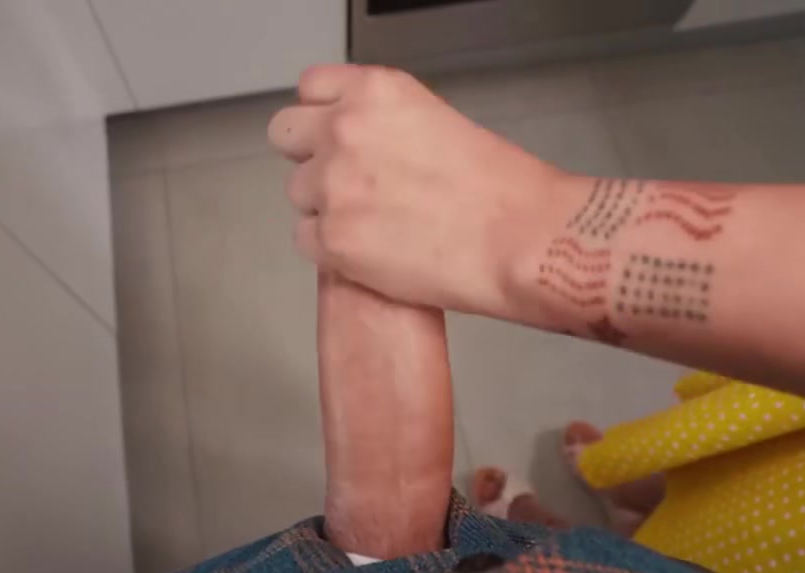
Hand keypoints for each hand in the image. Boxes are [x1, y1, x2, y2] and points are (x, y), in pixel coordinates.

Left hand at [267, 64, 566, 317]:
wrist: (518, 238)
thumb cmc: (498, 189)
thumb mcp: (436, 121)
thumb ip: (384, 124)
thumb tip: (361, 143)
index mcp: (374, 93)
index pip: (310, 88)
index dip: (321, 115)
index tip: (333, 135)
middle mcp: (345, 130)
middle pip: (286, 136)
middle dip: (311, 157)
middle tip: (348, 184)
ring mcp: (333, 186)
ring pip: (298, 193)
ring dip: (326, 207)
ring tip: (376, 224)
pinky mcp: (333, 240)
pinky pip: (306, 240)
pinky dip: (332, 249)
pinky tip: (373, 252)